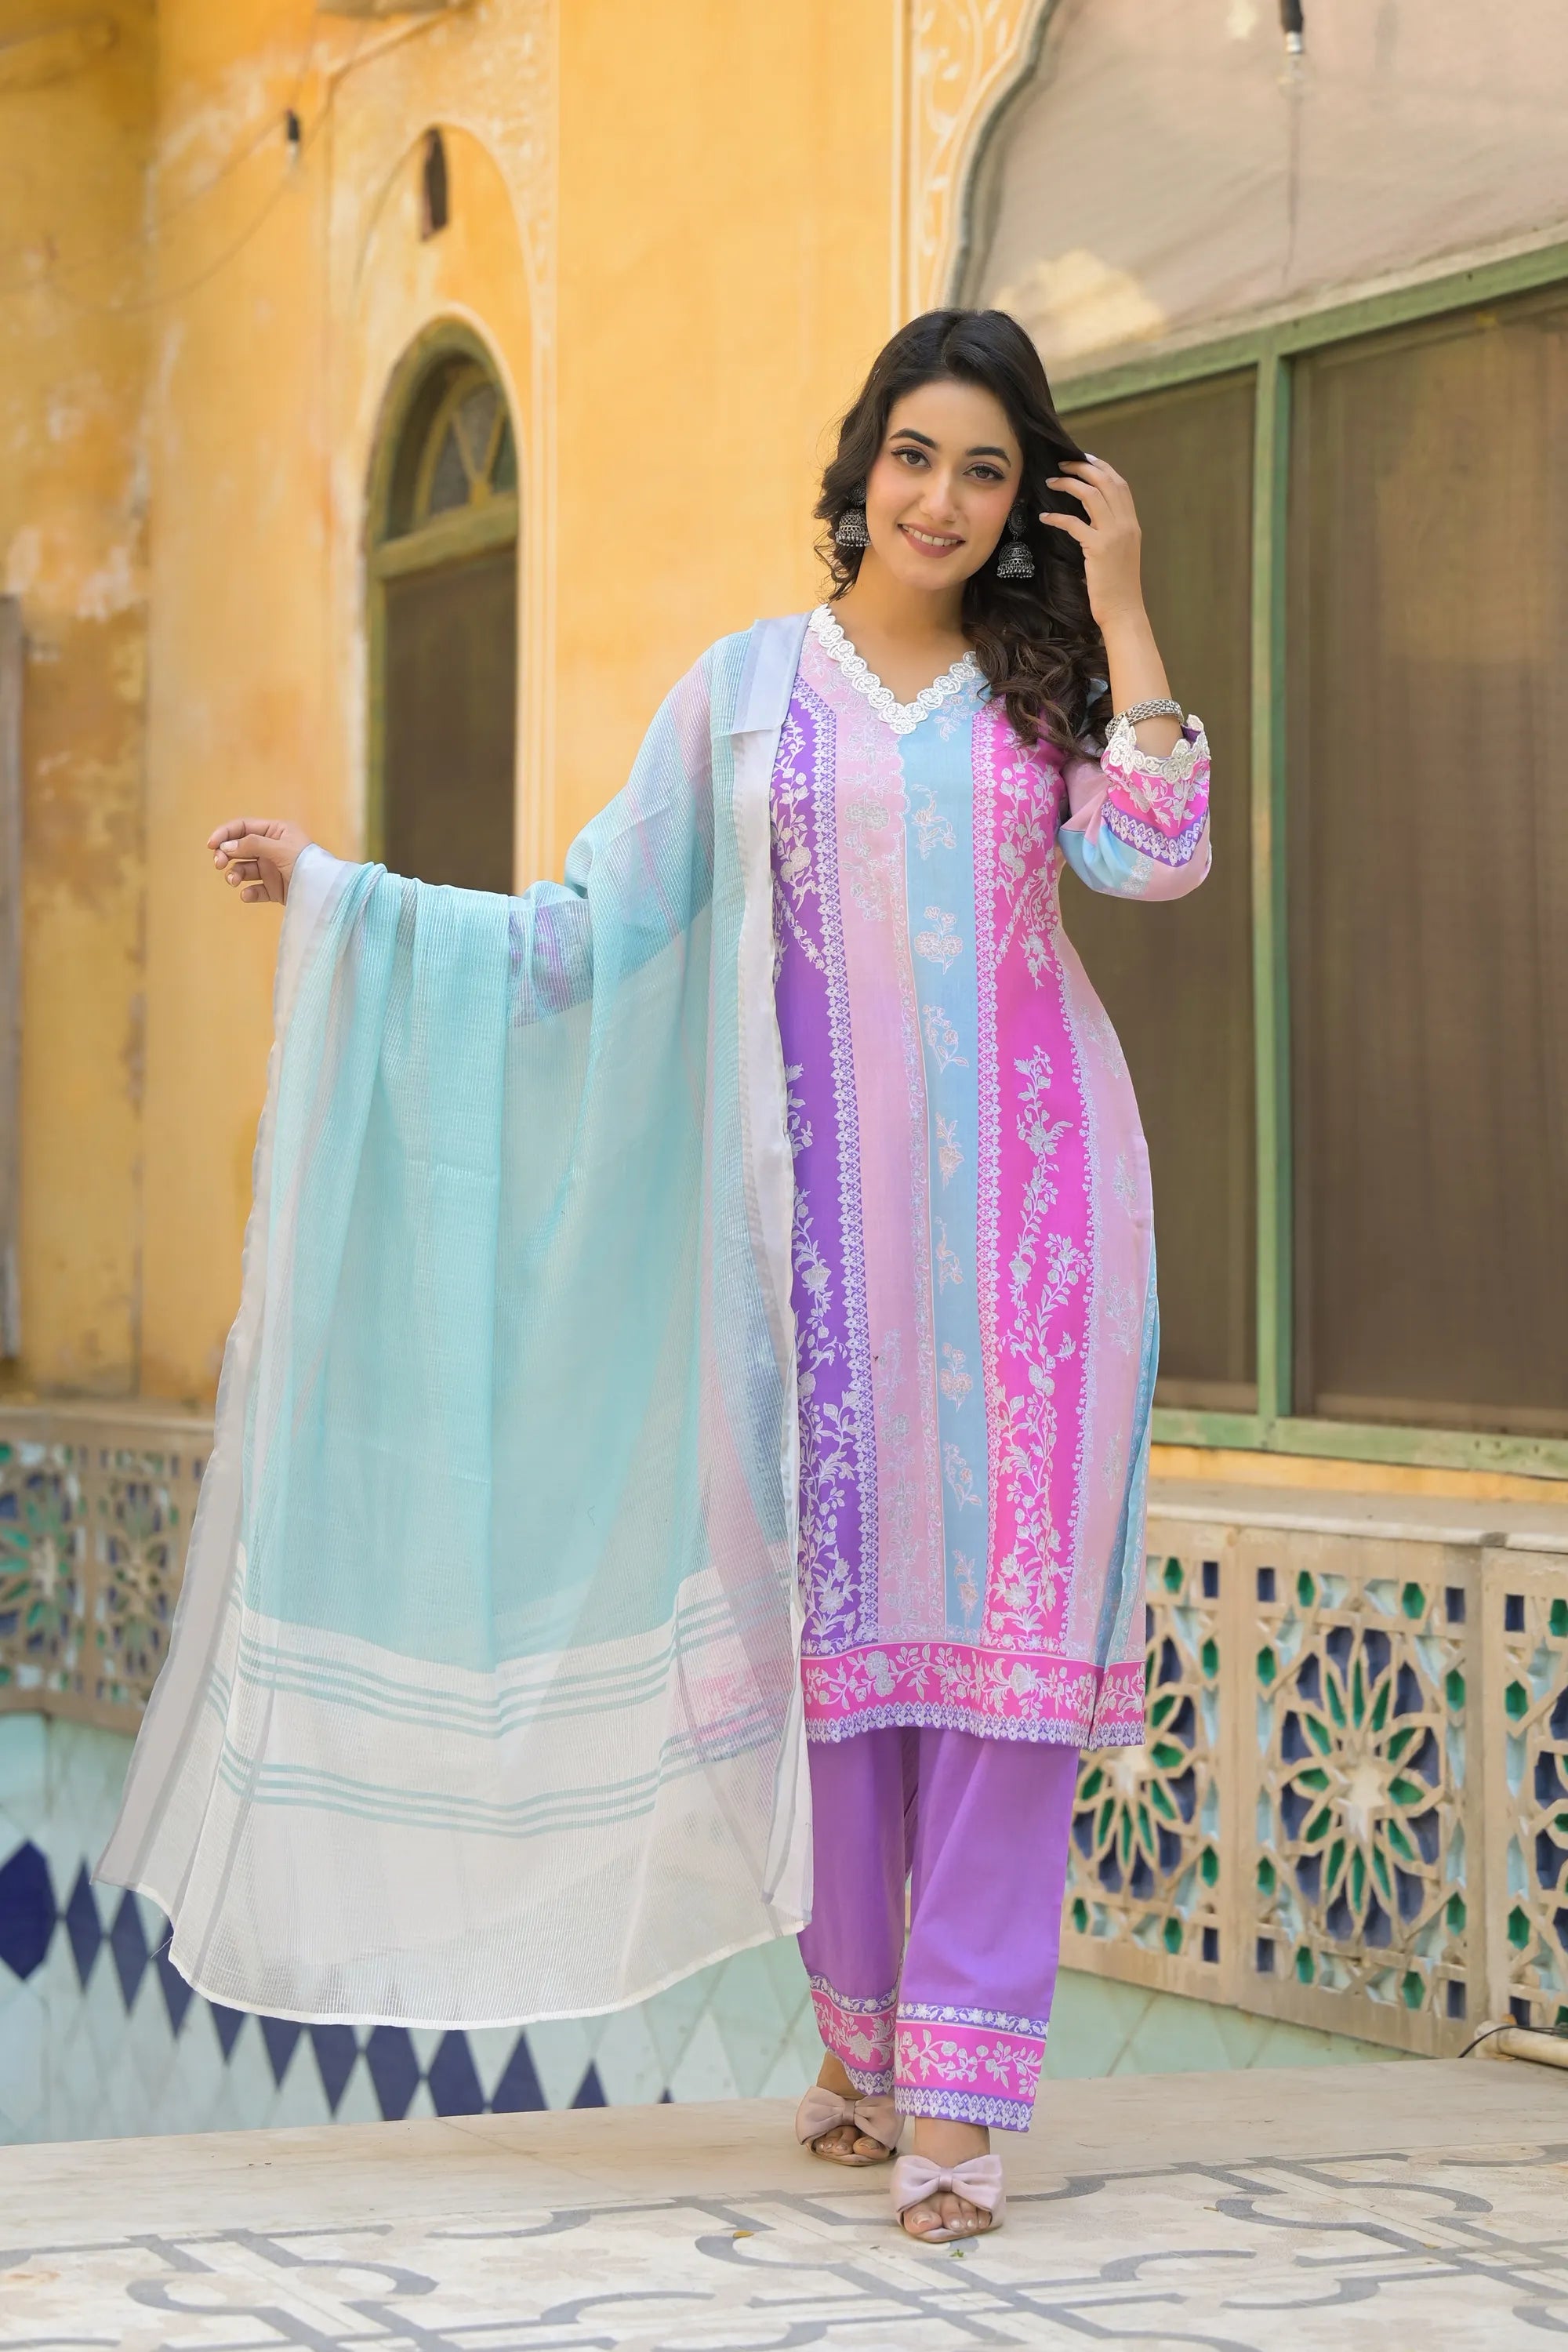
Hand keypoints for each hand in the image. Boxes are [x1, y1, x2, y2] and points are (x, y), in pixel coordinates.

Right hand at [208, 817, 310, 905]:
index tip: (211, 845)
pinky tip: (247, 895)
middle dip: (226, 855)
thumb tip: (226, 846)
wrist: (326, 892)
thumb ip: (253, 844)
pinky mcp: (274, 889)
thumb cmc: (307, 863)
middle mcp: (272, 848)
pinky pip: (255, 890)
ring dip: (234, 874)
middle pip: (239, 848)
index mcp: (276, 832)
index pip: (243, 827)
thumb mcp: (280, 849)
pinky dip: (248, 893)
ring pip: (244, 869)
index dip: (225, 834)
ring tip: (234, 881)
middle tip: (219, 864)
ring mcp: (272, 869)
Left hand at [1040, 456, 1145, 629]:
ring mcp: (1113, 534)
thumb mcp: (1120, 552)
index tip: (1085, 458)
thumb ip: (1111, 532)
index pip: (1120, 484)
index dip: (1102, 467)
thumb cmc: (1118, 586)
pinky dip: (1057, 516)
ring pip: (1091, 495)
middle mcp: (1125, 524)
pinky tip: (1045, 516)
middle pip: (1105, 481)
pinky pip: (1074, 523)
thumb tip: (1090, 519)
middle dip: (1083, 467)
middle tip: (1062, 464)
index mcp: (1132, 523)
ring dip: (1069, 483)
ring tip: (1051, 481)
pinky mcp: (1098, 548)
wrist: (1123, 610)